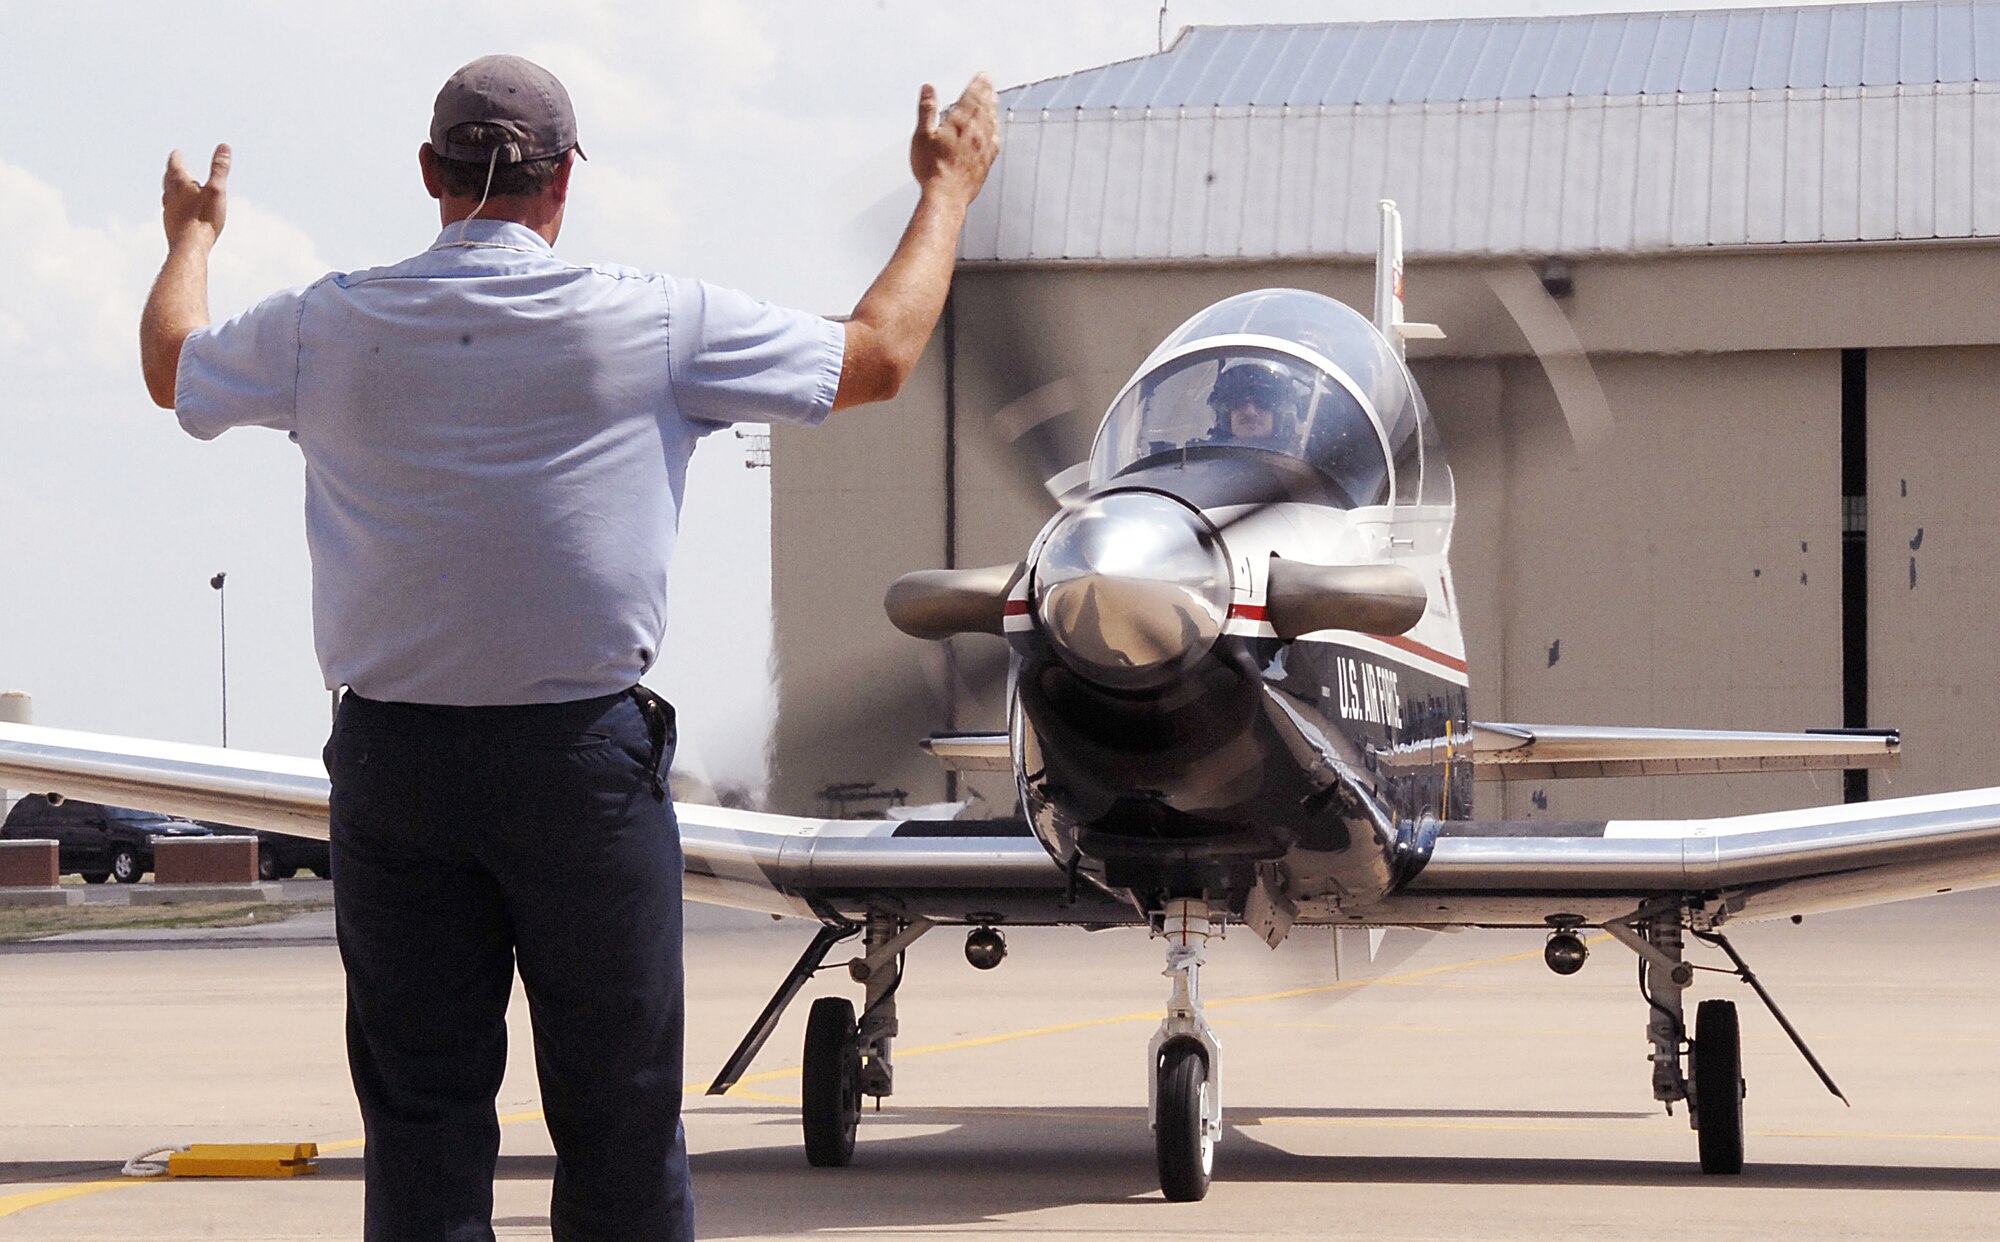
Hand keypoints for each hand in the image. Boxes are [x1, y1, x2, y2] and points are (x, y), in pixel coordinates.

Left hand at [162, 144, 230, 247]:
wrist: (190, 246)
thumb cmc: (203, 218)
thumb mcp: (216, 190)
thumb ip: (219, 169)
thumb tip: (224, 146)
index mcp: (180, 183)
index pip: (175, 163)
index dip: (177, 157)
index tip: (177, 153)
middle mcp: (170, 195)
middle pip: (168, 178)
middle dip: (172, 171)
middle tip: (173, 166)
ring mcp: (168, 210)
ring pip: (168, 195)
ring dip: (171, 189)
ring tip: (174, 188)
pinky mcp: (170, 224)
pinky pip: (170, 211)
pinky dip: (174, 206)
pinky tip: (178, 213)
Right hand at [909, 75, 997, 204]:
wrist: (946, 196)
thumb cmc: (932, 170)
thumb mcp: (922, 135)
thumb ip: (927, 110)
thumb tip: (928, 89)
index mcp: (960, 123)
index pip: (973, 97)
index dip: (978, 84)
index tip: (983, 75)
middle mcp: (976, 134)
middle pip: (985, 107)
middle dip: (987, 93)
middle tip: (990, 83)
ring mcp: (983, 149)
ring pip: (992, 122)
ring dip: (992, 109)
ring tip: (993, 100)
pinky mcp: (986, 163)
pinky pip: (995, 142)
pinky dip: (995, 130)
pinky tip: (995, 131)